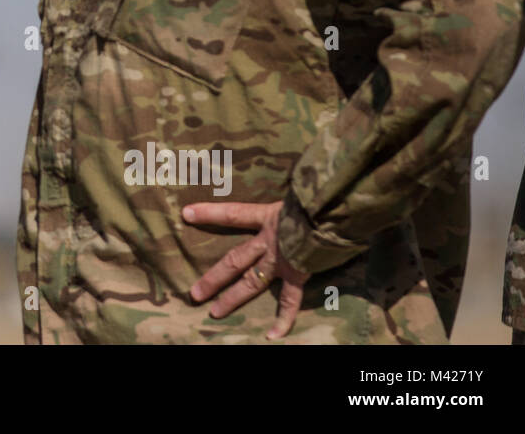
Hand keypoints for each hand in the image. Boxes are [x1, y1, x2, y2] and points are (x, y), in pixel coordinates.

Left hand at [181, 200, 309, 339]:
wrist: (338, 214)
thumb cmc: (321, 198)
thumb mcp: (298, 193)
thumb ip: (290, 197)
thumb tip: (295, 189)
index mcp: (267, 216)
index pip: (232, 214)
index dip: (209, 214)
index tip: (186, 213)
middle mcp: (268, 241)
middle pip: (233, 261)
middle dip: (213, 278)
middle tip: (194, 294)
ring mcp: (281, 260)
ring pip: (251, 283)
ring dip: (232, 298)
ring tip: (215, 312)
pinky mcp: (299, 274)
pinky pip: (289, 301)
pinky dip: (283, 319)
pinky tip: (272, 335)